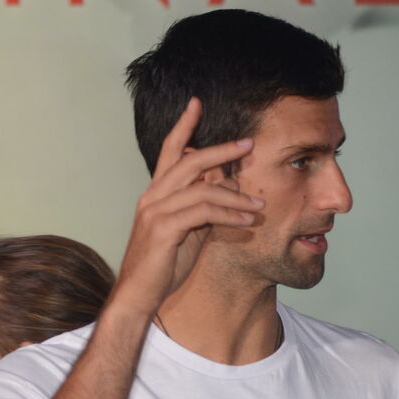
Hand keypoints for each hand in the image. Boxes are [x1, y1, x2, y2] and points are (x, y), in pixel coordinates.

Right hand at [111, 98, 261, 316]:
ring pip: (202, 189)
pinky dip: (229, 214)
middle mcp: (153, 197)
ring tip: (260, 205)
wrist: (139, 295)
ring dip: (236, 196)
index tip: (196, 104)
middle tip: (248, 144)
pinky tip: (246, 221)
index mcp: (156, 194)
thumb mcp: (188, 232)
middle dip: (222, 151)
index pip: (170, 152)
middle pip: (189, 161)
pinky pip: (203, 213)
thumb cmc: (163, 265)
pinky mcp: (163, 229)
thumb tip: (229, 194)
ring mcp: (156, 211)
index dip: (183, 126)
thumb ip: (203, 210)